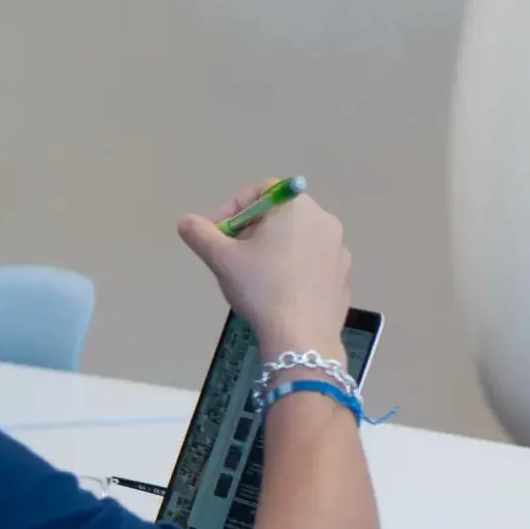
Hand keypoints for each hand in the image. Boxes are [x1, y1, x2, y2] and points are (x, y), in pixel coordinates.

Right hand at [177, 181, 352, 353]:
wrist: (302, 336)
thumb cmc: (262, 288)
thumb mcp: (222, 258)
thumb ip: (200, 234)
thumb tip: (186, 222)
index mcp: (298, 207)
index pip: (261, 192)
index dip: (233, 209)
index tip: (217, 234)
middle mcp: (325, 220)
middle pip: (280, 216)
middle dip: (251, 231)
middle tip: (232, 256)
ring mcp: (339, 249)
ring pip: (297, 240)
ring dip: (272, 250)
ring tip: (253, 277)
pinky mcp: (343, 276)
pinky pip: (312, 263)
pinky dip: (294, 270)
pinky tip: (279, 293)